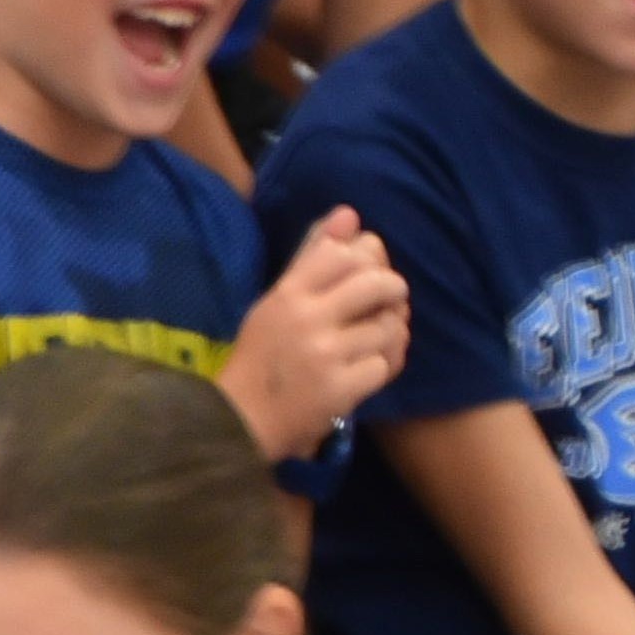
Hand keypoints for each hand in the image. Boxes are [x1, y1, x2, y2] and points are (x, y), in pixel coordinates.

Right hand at [223, 206, 409, 454]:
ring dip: (392, 331)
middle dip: (393, 290)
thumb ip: (314, 258)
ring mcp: (325, 355)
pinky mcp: (341, 390)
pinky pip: (385, 365)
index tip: (368, 272)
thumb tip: (350, 214)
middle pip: (376, 284)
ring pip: (388, 326)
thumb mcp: (278, 302)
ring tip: (380, 339)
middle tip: (389, 302)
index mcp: (288, 293)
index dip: (367, 258)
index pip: (343, 253)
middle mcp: (307, 318)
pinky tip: (371, 368)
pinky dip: (384, 366)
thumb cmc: (262, 357)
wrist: (241, 420)